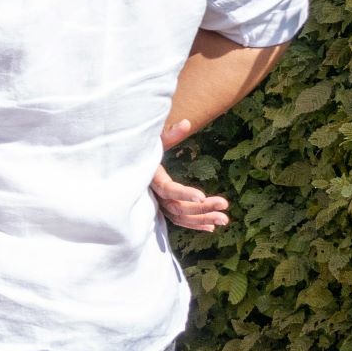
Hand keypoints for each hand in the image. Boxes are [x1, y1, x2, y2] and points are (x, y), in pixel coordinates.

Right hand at [151, 116, 230, 231]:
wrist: (127, 162)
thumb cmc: (142, 149)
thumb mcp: (154, 140)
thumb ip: (170, 134)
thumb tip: (187, 123)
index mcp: (150, 178)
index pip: (167, 189)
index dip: (183, 193)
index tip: (202, 195)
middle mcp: (152, 195)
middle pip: (177, 206)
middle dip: (201, 208)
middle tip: (224, 204)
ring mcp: (157, 204)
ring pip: (179, 217)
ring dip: (202, 220)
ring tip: (224, 220)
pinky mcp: (162, 209)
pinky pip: (177, 220)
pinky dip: (193, 224)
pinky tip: (210, 228)